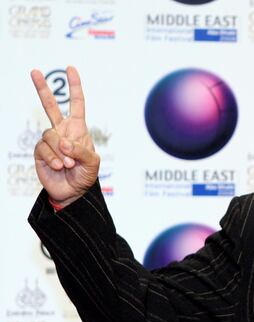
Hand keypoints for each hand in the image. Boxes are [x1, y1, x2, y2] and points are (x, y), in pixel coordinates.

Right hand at [31, 66, 99, 206]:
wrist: (73, 191)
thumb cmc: (85, 174)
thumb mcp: (92, 162)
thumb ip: (82, 150)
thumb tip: (64, 142)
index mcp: (78, 129)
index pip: (77, 104)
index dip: (74, 87)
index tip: (71, 69)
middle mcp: (61, 131)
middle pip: (50, 106)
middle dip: (42, 88)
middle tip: (34, 71)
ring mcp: (50, 140)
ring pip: (50, 136)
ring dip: (61, 151)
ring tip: (69, 163)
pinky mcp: (40, 151)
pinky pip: (44, 149)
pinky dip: (54, 158)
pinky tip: (60, 166)